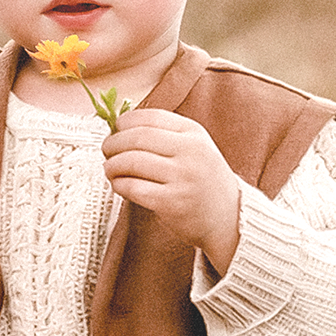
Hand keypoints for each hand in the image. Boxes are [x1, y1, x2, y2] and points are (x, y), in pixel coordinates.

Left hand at [102, 110, 243, 272]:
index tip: (115, 130)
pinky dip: (119, 185)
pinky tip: (120, 185)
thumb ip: (165, 135)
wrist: (229, 218)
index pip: (151, 117)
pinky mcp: (172, 202)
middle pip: (137, 138)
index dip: (125, 122)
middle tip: (106, 150)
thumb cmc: (204, 181)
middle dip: (113, 143)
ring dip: (112, 165)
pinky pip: (133, 188)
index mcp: (194, 133)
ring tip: (110, 169)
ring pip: (131, 162)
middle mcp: (191, 151)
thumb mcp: (195, 148)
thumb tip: (119, 128)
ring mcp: (183, 177)